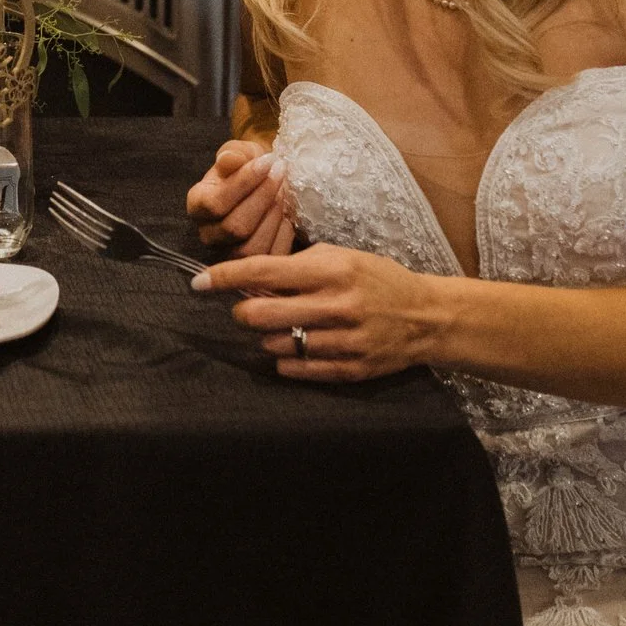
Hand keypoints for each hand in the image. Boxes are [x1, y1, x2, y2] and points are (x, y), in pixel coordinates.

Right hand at [184, 139, 295, 256]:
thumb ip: (232, 154)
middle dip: (263, 198)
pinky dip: (284, 235)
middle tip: (281, 173)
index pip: (215, 204)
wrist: (264, 183)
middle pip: (235, 228)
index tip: (268, 161)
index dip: (244, 183)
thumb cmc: (247, 166)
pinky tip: (290, 213)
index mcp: (197, 205)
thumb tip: (229, 159)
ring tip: (285, 193)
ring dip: (274, 217)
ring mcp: (229, 253)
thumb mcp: (239, 153)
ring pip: (252, 248)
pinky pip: (271, 257)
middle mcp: (208, 234)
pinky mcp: (254, 265)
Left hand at [191, 245, 446, 380]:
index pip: (263, 271)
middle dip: (242, 311)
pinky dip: (285, 358)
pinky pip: (298, 368)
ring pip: (276, 344)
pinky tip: (292, 347)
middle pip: (261, 314)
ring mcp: (344, 341)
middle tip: (245, 309)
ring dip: (266, 336)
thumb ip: (297, 266)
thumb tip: (251, 277)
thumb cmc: (377, 279)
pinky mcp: (351, 369)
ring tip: (281, 326)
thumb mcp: (341, 257)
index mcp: (331, 270)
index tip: (199, 282)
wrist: (427, 317)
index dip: (224, 277)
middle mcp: (336, 305)